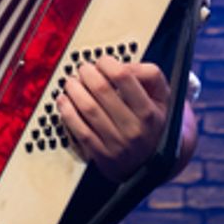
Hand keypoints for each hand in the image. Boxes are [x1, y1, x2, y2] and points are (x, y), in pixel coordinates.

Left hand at [57, 55, 170, 181]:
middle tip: (83, 69)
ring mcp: (117, 143)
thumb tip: (121, 64)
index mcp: (149, 110)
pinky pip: (79, 129)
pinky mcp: (101, 155)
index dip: (107, 63)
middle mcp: (134, 128)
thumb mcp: (161, 98)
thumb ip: (148, 75)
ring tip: (71, 82)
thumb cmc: (149, 122)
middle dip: (86, 73)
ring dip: (73, 89)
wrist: (148, 162)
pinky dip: (66, 111)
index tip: (102, 61)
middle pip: (101, 89)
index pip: (123, 76)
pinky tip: (62, 100)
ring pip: (87, 108)